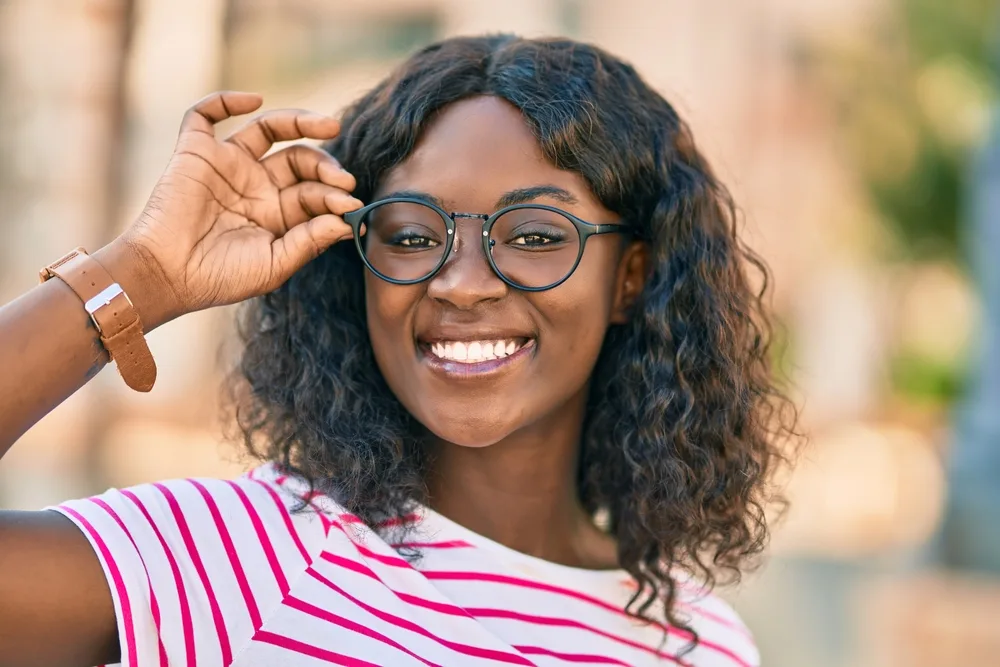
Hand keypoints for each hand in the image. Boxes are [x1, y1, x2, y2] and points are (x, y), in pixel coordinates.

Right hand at [115, 91, 360, 326]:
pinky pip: (206, 115)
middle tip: (343, 178)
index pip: (313, 192)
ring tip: (328, 127)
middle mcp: (256, 185)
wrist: (168, 276)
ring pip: (269, 129)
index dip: (334, 196)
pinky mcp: (197, 152)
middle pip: (299, 158)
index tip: (350, 205)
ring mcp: (229, 166)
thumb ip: (309, 241)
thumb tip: (346, 222)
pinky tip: (254, 101)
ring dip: (300, 122)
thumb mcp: (274, 265)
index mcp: (277, 213)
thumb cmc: (220, 278)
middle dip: (325, 165)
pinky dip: (226, 101)